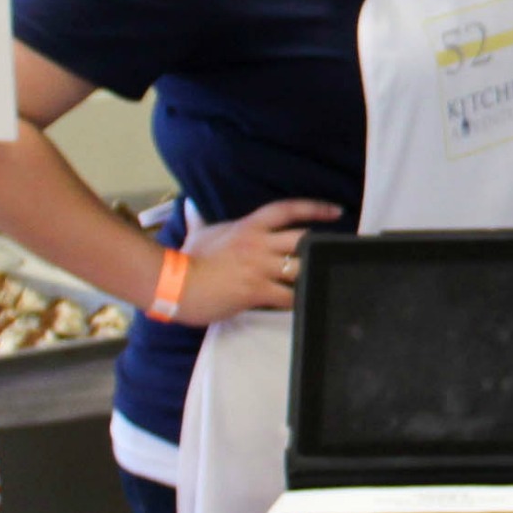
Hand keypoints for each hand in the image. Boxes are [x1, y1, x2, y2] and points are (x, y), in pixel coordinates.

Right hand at [170, 199, 342, 323]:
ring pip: (300, 268)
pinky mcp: (257, 290)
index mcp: (249, 226)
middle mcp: (259, 243)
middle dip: (319, 247)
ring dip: (311, 275)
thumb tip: (190, 207)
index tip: (336, 211)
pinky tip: (304, 305)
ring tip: (320, 282)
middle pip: (302, 239)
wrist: (176, 284)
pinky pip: (288, 297)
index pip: (287, 209)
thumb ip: (199, 219)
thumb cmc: (187, 259)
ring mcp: (260, 267)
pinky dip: (298, 301)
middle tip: (333, 253)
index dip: (314, 208)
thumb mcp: (198, 234)